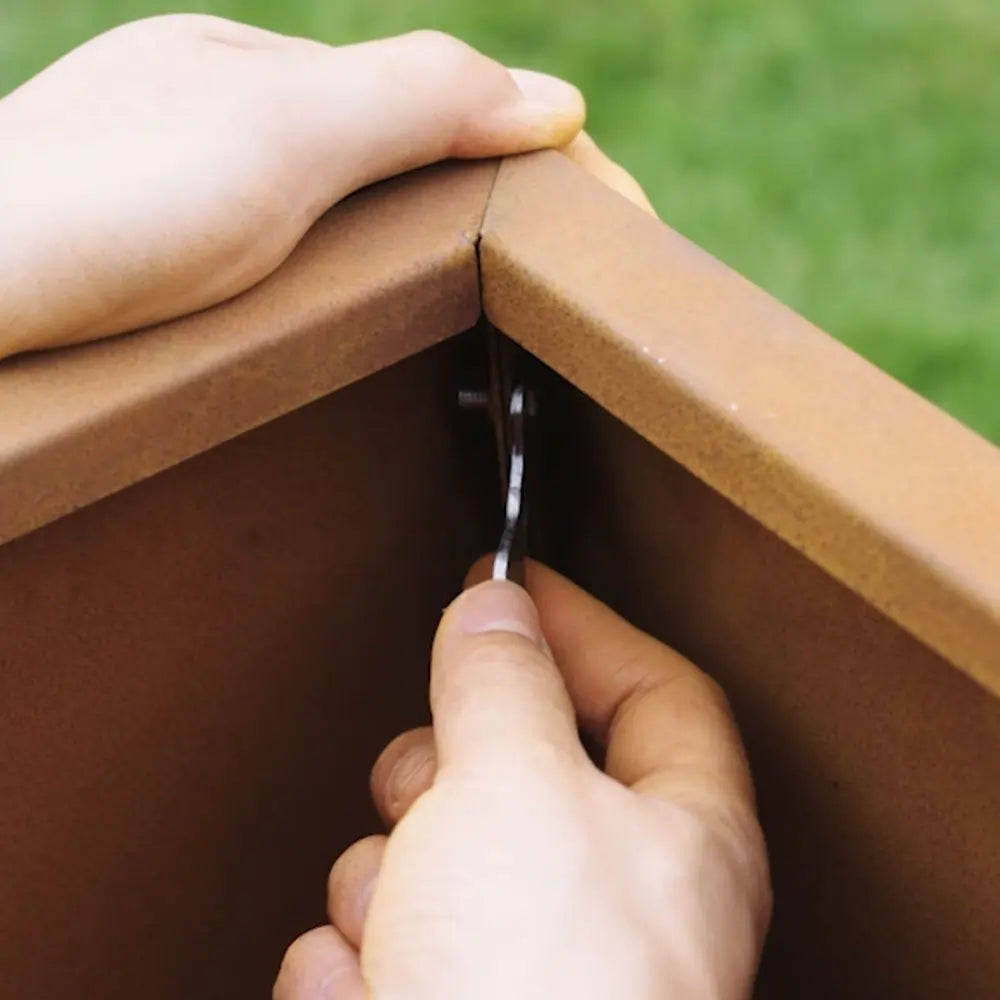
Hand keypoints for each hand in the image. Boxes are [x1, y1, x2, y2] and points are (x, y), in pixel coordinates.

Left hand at [0, 16, 586, 356]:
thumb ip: (419, 99)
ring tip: (508, 318)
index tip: (622, 227)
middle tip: (572, 286)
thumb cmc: (103, 209)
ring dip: (442, 258)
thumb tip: (560, 100)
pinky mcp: (178, 276)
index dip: (542, 155)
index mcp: (269, 77)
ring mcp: (202, 204)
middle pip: (411, 162)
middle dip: (504, 208)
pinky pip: (311, 272)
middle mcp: (234, 132)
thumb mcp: (283, 133)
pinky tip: (384, 331)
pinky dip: (374, 294)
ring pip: (360, 224)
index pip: (448, 99)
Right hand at [275, 562, 770, 999]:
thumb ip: (505, 683)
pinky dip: (356, 961)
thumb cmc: (544, 994)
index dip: (583, 625)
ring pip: (433, 857)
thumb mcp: (519, 788)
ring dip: (393, 874)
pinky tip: (366, 989)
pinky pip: (377, 947)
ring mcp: (521, 967)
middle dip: (451, 764)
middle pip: (522, 767)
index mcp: (679, 835)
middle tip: (428, 782)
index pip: (653, 688)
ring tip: (403, 918)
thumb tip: (496, 606)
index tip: (510, 580)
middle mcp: (611, 902)